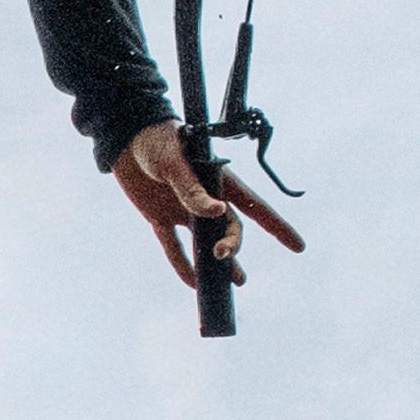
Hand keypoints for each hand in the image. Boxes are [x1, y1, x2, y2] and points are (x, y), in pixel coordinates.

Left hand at [112, 120, 304, 291]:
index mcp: (218, 180)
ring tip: (230, 284)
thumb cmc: (154, 139)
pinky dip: (182, 264)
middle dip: (232, 246)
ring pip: (205, 242)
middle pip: (229, 228)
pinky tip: (192, 283)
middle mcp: (204, 197)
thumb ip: (192, 188)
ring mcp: (182, 208)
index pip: (255, 206)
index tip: (298, 246)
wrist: (122, 135)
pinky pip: (173, 246)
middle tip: (224, 258)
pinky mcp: (158, 215)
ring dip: (216, 263)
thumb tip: (218, 213)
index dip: (277, 226)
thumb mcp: (173, 161)